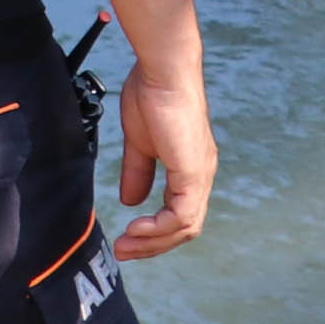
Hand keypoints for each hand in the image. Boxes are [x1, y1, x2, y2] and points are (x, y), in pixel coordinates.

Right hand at [112, 55, 215, 259]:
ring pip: (185, 227)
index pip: (179, 214)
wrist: (162, 71)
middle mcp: (201, 175)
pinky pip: (182, 215)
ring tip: (126, 243)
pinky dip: (159, 228)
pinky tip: (137, 227)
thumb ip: (137, 172)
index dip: (154, 232)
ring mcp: (200, 175)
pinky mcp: (193, 172)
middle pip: (185, 228)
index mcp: (190, 168)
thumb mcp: (140, 143)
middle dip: (153, 245)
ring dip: (154, 241)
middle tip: (123, 251)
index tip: (126, 237)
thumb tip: (130, 200)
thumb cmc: (152, 95)